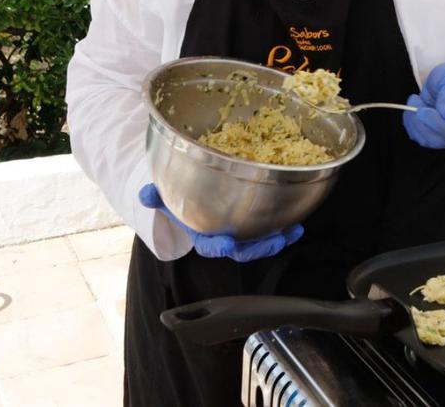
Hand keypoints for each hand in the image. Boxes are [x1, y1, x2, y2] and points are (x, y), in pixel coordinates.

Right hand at [139, 183, 303, 261]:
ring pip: (261, 242)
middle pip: (243, 250)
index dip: (219, 247)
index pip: (210, 246)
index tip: (227, 244)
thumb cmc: (178, 198)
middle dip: (260, 248)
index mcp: (201, 235)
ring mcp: (241, 233)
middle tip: (276, 240)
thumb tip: (145, 194)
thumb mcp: (165, 195)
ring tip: (294, 232)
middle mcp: (223, 238)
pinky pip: (271, 228)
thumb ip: (156, 196)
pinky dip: (285, 227)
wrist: (189, 196)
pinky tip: (298, 222)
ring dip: (279, 239)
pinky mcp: (255, 224)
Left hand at [403, 58, 444, 148]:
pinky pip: (420, 137)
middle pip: (441, 139)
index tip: (423, 111)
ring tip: (415, 100)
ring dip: (415, 122)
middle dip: (422, 122)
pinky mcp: (437, 136)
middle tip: (414, 99)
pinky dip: (411, 124)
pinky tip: (413, 108)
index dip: (439, 125)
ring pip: (428, 140)